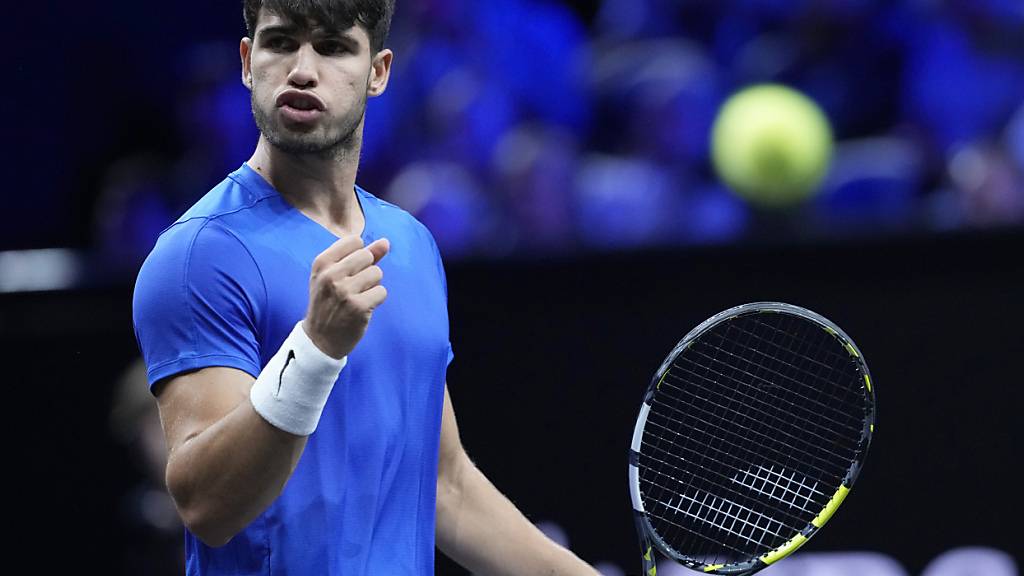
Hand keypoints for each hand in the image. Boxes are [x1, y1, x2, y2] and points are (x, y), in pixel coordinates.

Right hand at [302, 236, 389, 358]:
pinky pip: (382, 292)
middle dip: (367, 270)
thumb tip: (386, 242)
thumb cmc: (330, 302)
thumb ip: (361, 255)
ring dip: (372, 286)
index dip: (358, 255)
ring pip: (377, 273)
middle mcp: (330, 275)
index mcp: (321, 263)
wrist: (320, 338)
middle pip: (367, 256)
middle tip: (353, 287)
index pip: (354, 241)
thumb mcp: (335, 275)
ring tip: (357, 297)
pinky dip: (376, 300)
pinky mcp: (358, 307)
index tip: (348, 271)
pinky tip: (363, 308)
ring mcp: (344, 292)